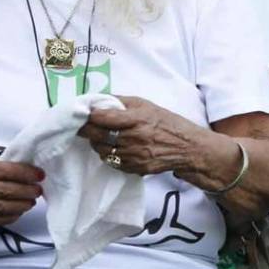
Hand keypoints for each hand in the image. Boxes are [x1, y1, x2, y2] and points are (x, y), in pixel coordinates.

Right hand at [0, 158, 43, 226]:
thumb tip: (22, 169)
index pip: (10, 171)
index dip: (28, 173)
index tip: (39, 174)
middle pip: (11, 190)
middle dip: (29, 190)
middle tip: (38, 189)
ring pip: (7, 207)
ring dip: (24, 204)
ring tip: (31, 200)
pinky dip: (12, 216)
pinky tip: (18, 211)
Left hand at [77, 96, 207, 176]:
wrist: (187, 147)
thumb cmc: (168, 123)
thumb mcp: (148, 105)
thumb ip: (124, 101)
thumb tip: (101, 100)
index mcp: (137, 119)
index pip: (103, 118)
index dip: (90, 115)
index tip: (84, 113)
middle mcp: (134, 138)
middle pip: (98, 135)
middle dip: (86, 130)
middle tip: (81, 125)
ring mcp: (133, 155)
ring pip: (101, 150)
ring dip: (96, 143)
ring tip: (99, 136)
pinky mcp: (134, 168)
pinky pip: (111, 161)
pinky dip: (107, 154)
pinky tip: (112, 147)